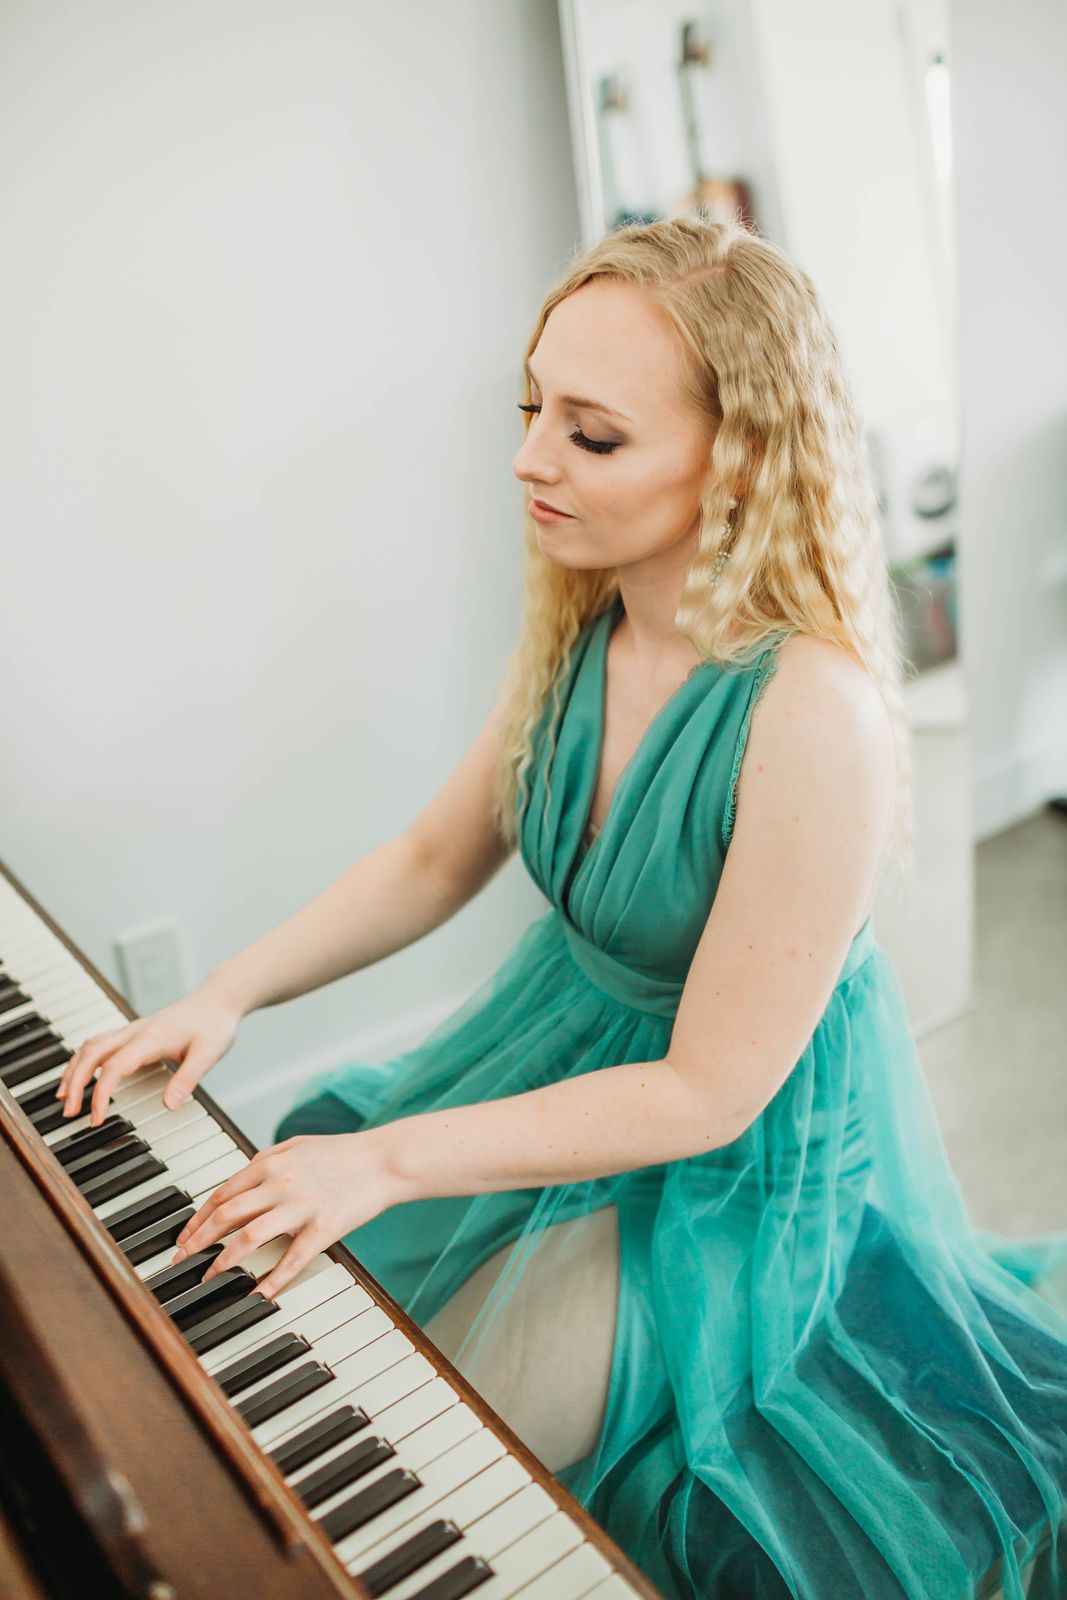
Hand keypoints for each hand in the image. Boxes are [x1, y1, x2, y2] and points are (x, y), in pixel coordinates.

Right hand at [55, 981, 242, 1126]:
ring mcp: (134, 1029)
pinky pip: (100, 1042)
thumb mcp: (208, 1054)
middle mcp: (136, 1032)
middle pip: (91, 1054)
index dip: (100, 1095)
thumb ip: (187, 1080)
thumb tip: (169, 1105)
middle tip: (69, 1111)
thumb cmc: (214, 1024)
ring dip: (74, 1069)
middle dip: (75, 1083)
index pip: (114, 1068)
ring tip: (64, 1095)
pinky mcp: (136, 1030)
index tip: (96, 1118)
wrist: (219, 998)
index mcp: (151, 1038)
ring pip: (91, 1046)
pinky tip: (82, 1071)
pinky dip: (84, 1059)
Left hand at [169, 1130, 407, 1300]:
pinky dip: (270, 1280)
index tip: (184, 1237)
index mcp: (270, 1163)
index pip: (221, 1193)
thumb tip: (240, 1178)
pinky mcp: (323, 1227)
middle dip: (197, 1242)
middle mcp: (279, 1183)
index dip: (197, 1218)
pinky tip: (256, 1296)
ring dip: (222, 1261)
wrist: (383, 1160)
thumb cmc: (342, 1154)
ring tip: (208, 1279)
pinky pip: (291, 1259)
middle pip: (226, 1215)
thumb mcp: (297, 1146)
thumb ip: (266, 1160)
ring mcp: (300, 1206)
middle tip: (181, 1261)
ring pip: (248, 1237)